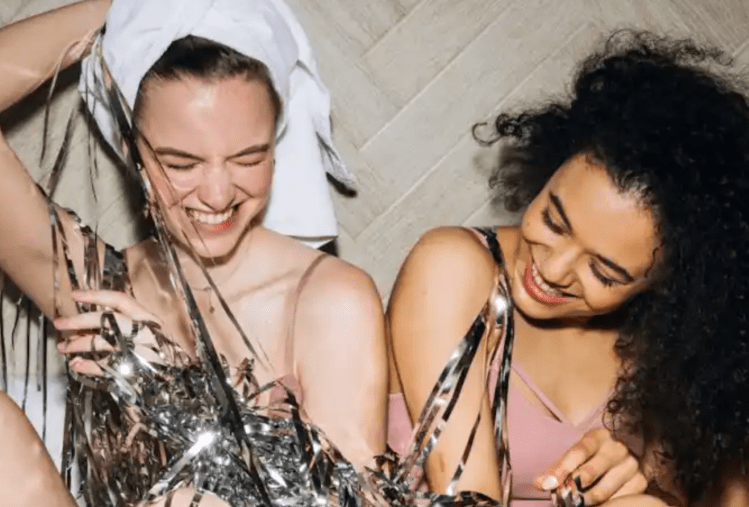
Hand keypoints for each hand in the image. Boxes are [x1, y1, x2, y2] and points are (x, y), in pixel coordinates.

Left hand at [55, 290, 170, 376]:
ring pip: (102, 342)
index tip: (76, 294)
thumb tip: (100, 321)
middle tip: (60, 323)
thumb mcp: (151, 335)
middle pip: (106, 320)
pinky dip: (88, 366)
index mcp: (149, 320)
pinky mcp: (134, 370)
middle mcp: (144, 332)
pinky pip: (104, 366)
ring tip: (64, 347)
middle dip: (79, 321)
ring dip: (78, 344)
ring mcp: (139, 351)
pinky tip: (77, 365)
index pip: (121, 301)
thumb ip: (131, 327)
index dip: (97, 296)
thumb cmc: (166, 358)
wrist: (183, 384)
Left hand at [535, 427, 646, 505]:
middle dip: (572, 488)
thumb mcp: (577, 454)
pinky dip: (603, 505)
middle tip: (561, 498)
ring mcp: (631, 465)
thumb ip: (558, 468)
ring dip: (584, 500)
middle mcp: (617, 448)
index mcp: (598, 436)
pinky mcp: (640, 482)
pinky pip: (618, 500)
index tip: (547, 485)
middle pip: (591, 471)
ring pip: (603, 490)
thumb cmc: (594, 454)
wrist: (626, 453)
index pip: (578, 452)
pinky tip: (593, 506)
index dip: (561, 469)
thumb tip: (539, 484)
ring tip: (573, 504)